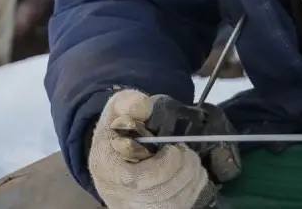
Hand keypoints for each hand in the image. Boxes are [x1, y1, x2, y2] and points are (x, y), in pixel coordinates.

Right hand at [89, 89, 216, 208]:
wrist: (112, 163)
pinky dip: (194, 188)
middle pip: (160, 193)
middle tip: (186, 150)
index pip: (135, 180)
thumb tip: (144, 106)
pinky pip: (183, 206)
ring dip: (191, 177)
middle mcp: (119, 195)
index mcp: (107, 168)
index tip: (172, 148)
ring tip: (190, 159)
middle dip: (183, 168)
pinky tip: (192, 173)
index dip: (162, 167)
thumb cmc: (116, 136)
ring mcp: (137, 208)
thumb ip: (127, 103)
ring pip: (174, 202)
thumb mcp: (116, 112)